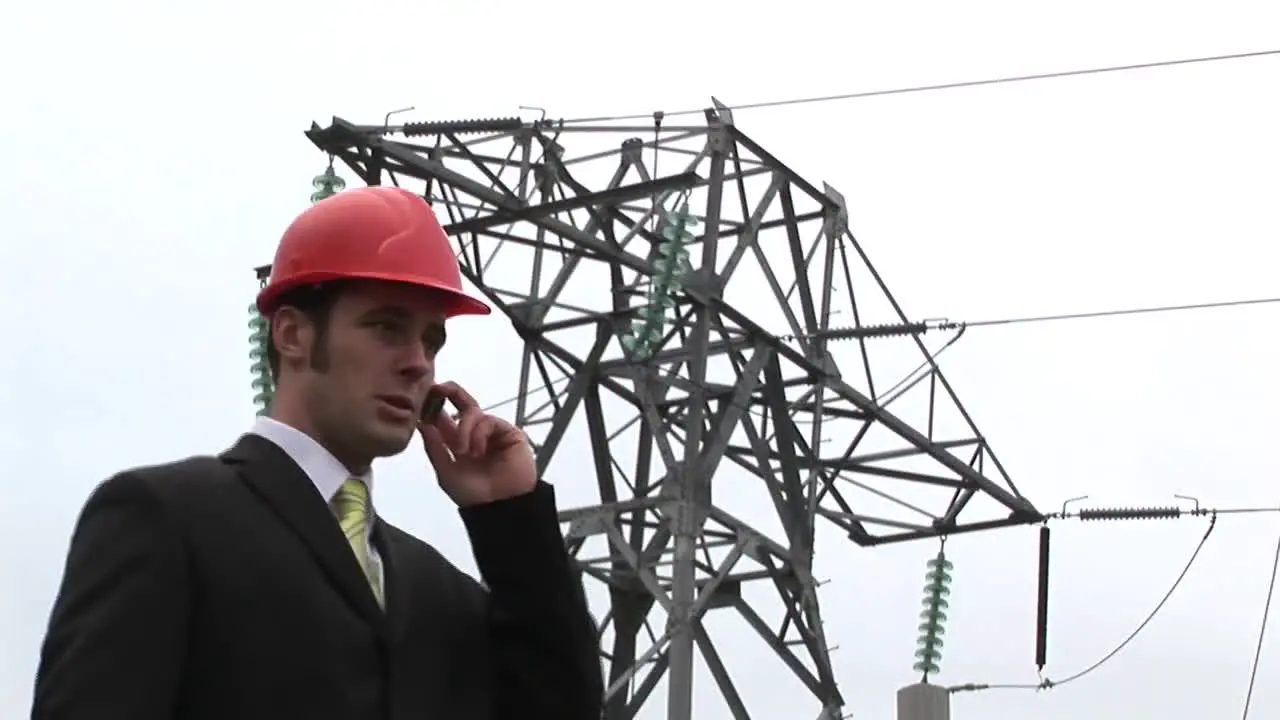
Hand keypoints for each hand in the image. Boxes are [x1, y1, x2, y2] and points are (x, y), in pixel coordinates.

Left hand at [418, 381, 536, 506]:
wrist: (499, 507)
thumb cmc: (473, 495)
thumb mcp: (445, 472)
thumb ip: (434, 448)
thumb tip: (422, 423)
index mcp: (454, 441)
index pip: (442, 416)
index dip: (432, 406)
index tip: (422, 399)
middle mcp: (472, 432)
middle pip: (461, 402)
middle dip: (449, 392)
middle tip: (438, 388)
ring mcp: (491, 431)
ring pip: (472, 413)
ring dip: (463, 430)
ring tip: (463, 452)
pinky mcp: (508, 432)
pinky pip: (488, 421)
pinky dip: (478, 433)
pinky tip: (477, 451)